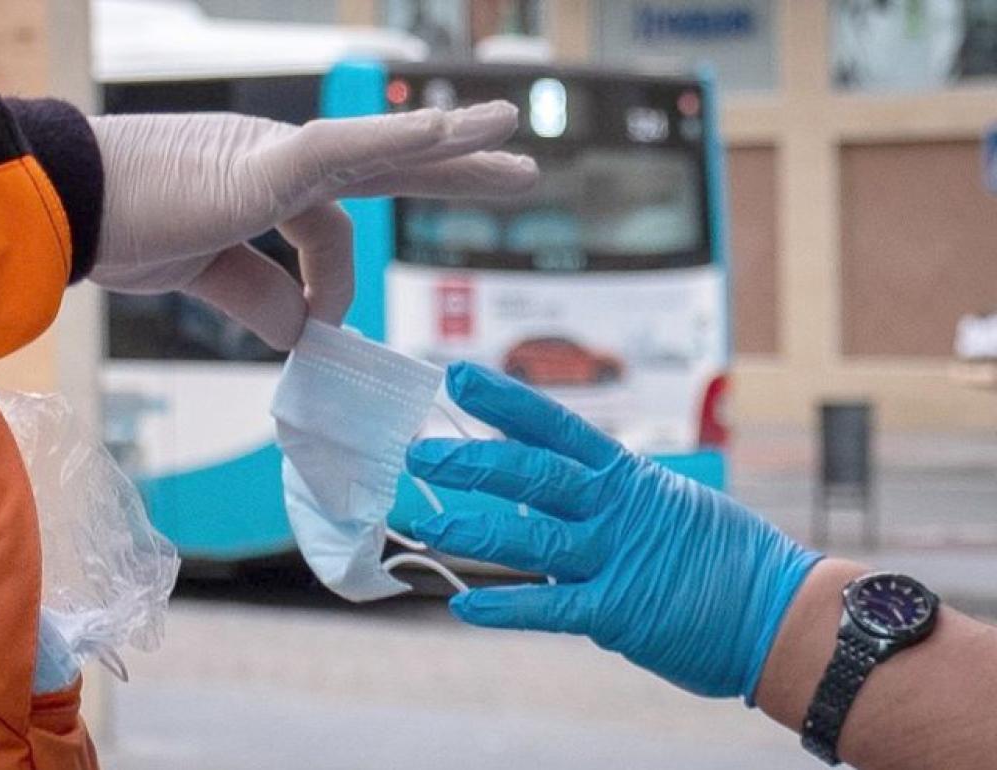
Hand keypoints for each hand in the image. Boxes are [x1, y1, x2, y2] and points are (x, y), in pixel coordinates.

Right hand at [88, 105, 536, 348]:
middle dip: (451, 166)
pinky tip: (447, 129)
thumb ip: (256, 294)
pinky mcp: (261, 165)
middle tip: (516, 167)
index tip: (319, 331)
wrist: (60, 207)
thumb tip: (301, 332)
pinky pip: (338, 150)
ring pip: (379, 145)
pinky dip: (393, 138)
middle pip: (385, 161)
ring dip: (448, 138)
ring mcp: (273, 155)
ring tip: (510, 130)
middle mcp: (280, 158)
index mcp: (266, 181)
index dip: (336, 284)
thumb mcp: (201, 270)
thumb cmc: (119, 229)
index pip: (332, 223)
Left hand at [406, 363, 821, 699]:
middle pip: (531, 475)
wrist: (781, 615)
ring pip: (530, 537)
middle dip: (471, 462)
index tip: (457, 377)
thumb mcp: (667, 504)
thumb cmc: (724, 558)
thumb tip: (553, 497)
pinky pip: (550, 607)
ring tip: (426, 524)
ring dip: (472, 531)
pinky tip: (464, 608)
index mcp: (625, 476)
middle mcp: (614, 509)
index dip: (503, 401)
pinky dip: (505, 608)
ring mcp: (615, 558)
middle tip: (418, 453)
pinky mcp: (618, 611)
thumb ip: (609, 497)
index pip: (555, 427)